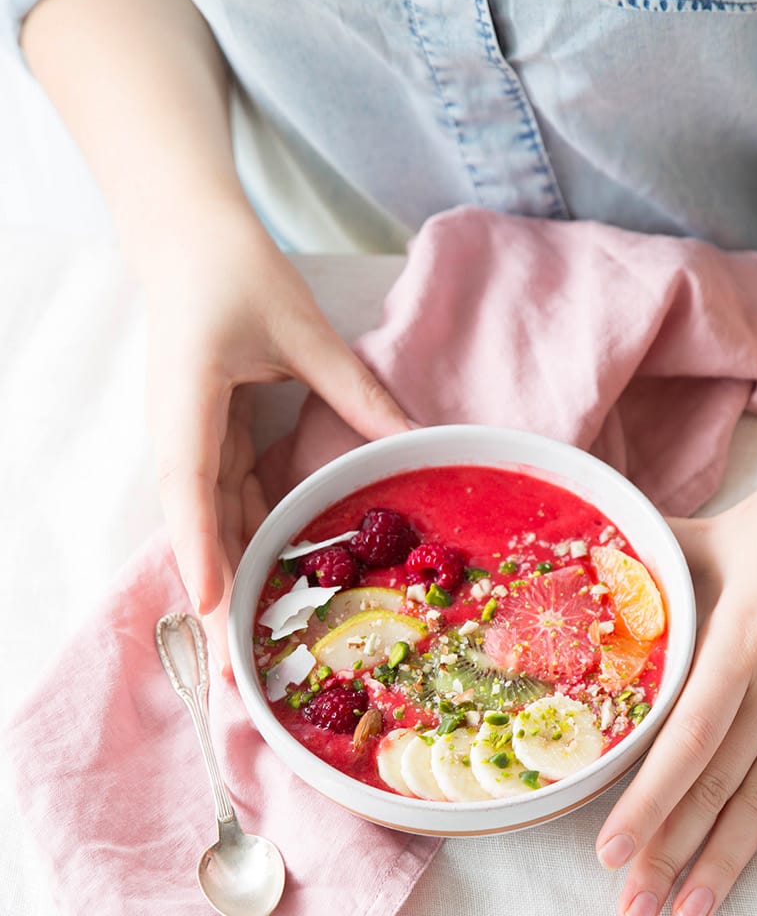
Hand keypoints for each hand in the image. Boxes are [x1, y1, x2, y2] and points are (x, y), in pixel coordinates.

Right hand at [143, 203, 411, 670]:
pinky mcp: (207, 443)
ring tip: (251, 657)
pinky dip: (245, 548)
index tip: (211, 610)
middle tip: (237, 678)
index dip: (202, 552)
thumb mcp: (303, 330)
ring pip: (212, 528)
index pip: (190, 490)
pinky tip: (269, 590)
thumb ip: (356, 391)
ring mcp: (190, 444)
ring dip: (230, 588)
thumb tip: (418, 441)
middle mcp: (179, 437)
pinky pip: (227, 505)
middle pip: (197, 533)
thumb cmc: (235, 272)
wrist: (187, 237)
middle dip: (216, 605)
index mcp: (188, 406)